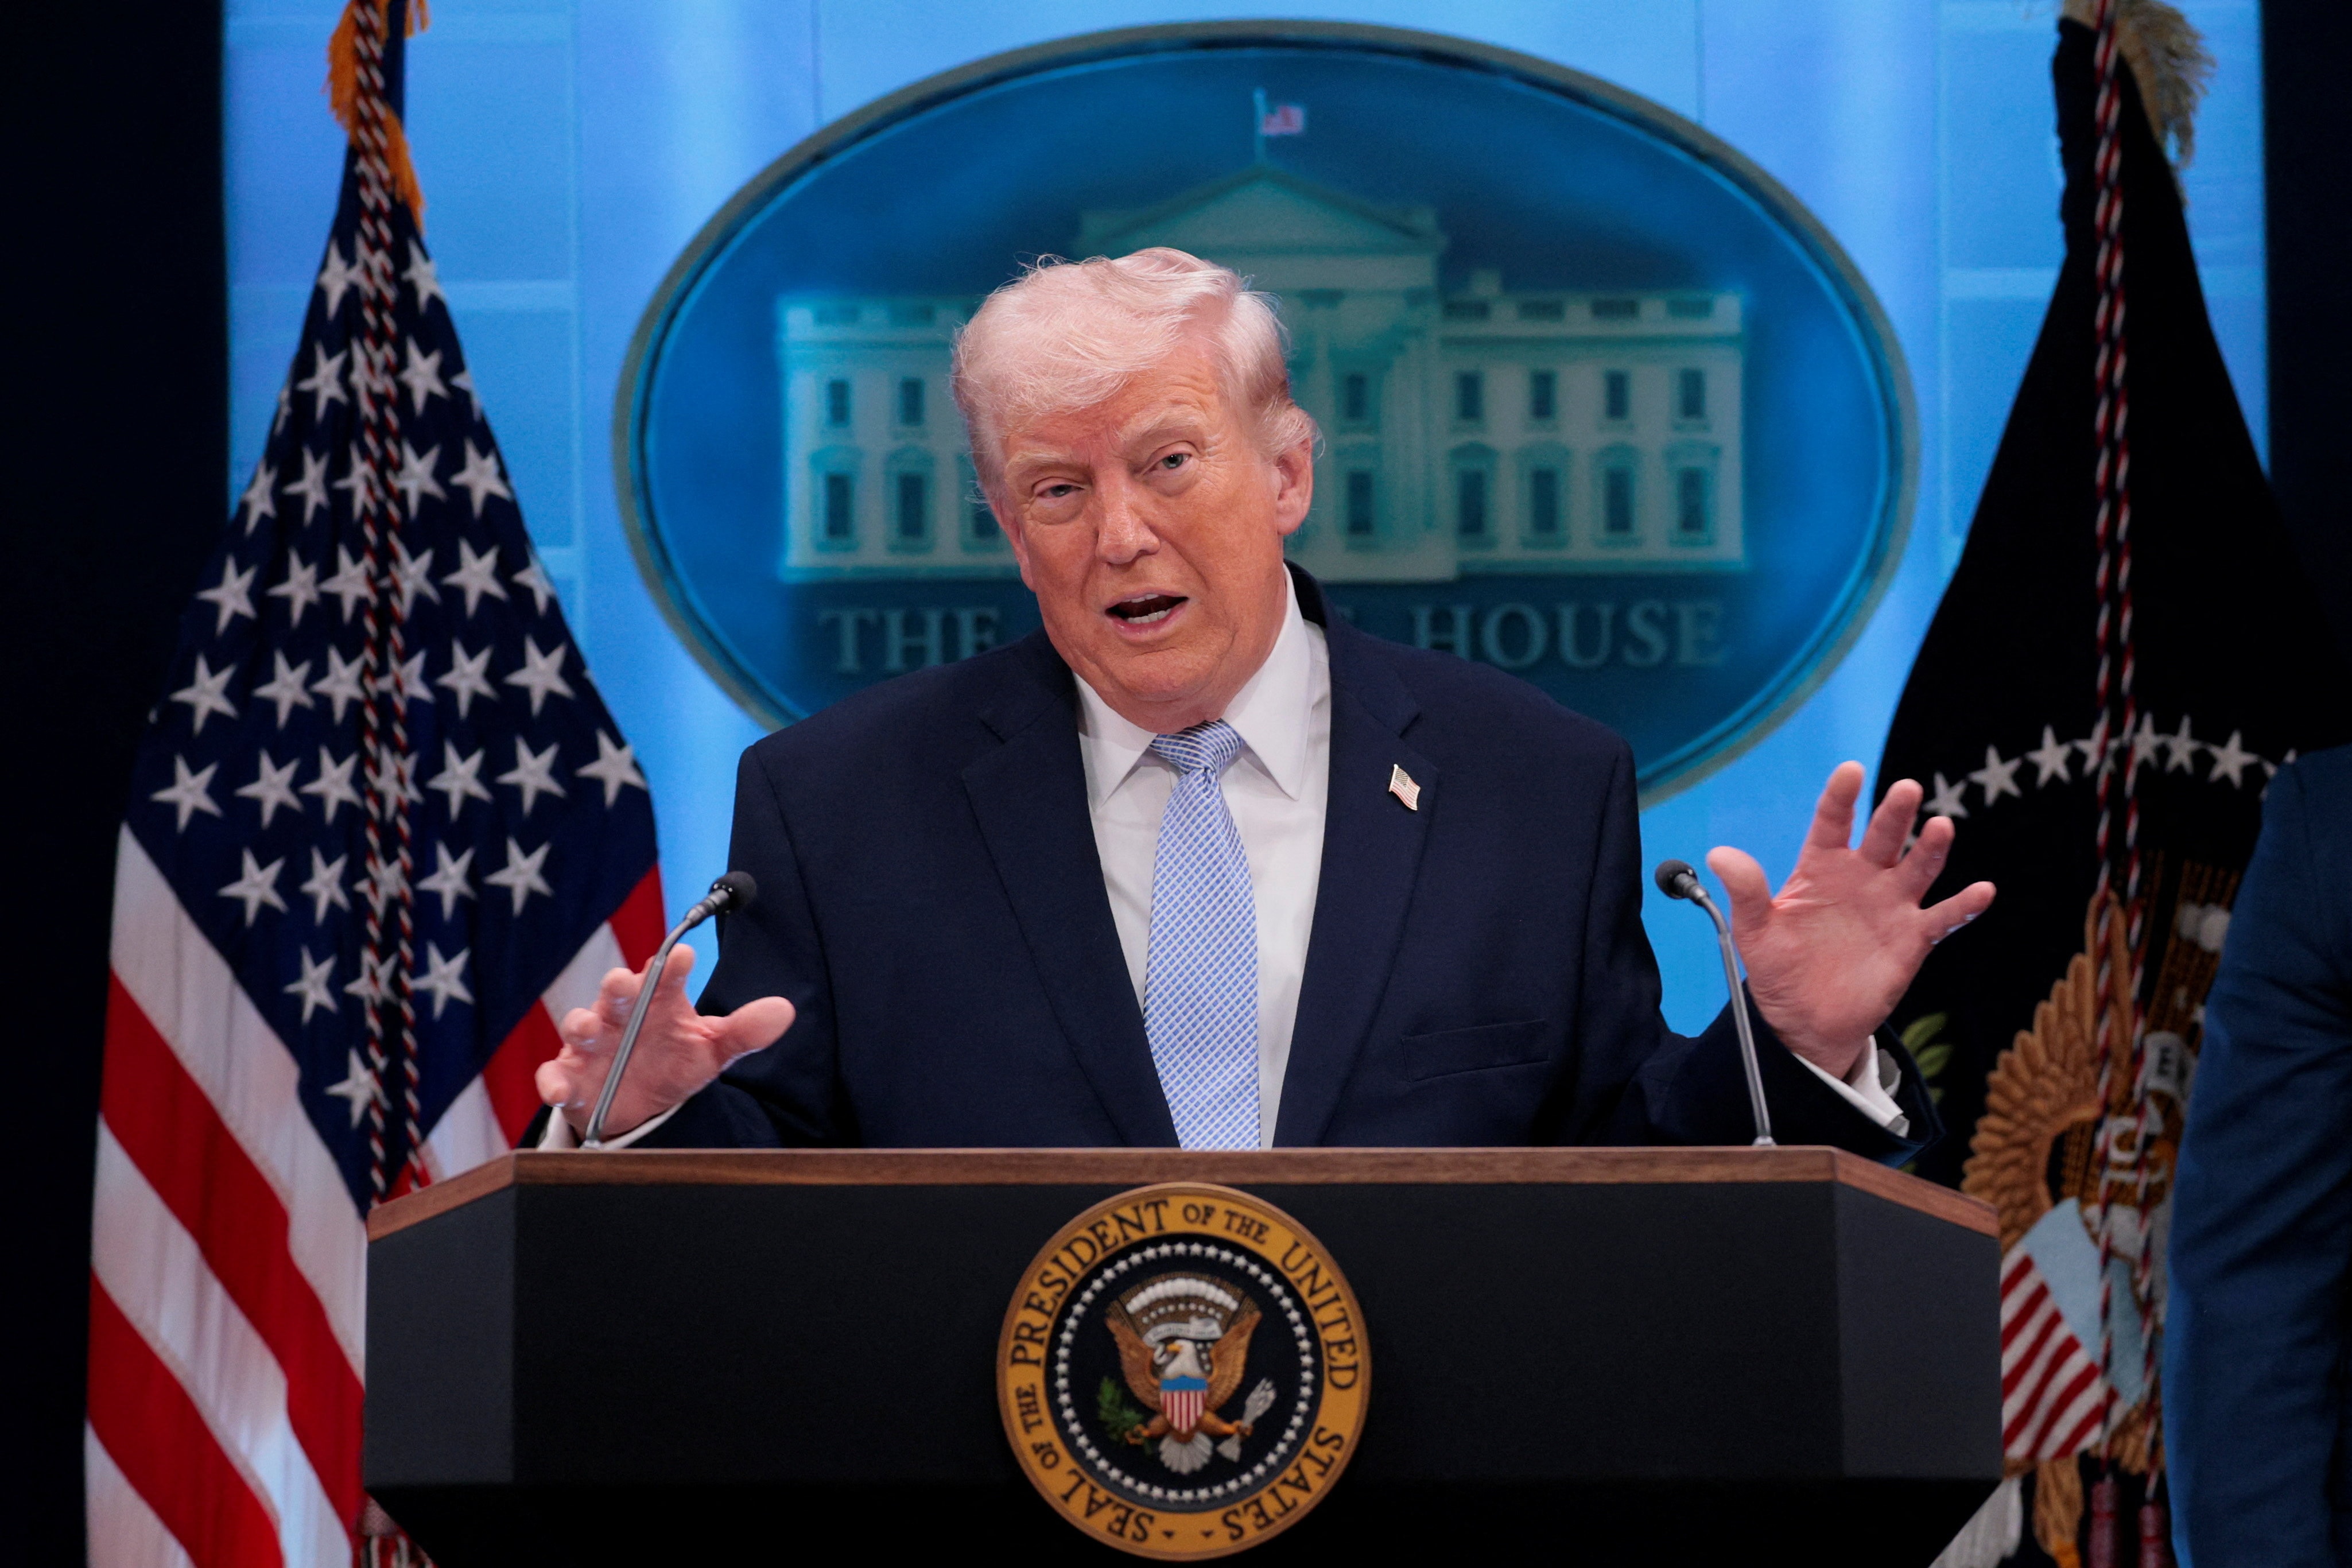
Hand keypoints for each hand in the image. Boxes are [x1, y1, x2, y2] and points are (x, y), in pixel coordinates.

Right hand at [534, 944, 795, 1137]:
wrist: (639, 1105)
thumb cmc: (673, 1062)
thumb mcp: (712, 1050)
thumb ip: (744, 1032)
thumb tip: (784, 1011)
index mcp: (657, 1002)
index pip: (666, 976)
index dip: (673, 966)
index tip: (685, 956)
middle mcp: (621, 1016)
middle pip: (617, 994)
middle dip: (619, 987)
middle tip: (623, 982)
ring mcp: (591, 1045)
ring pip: (580, 1027)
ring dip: (581, 1024)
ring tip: (588, 1027)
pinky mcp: (569, 1076)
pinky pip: (554, 1076)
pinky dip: (553, 1081)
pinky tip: (559, 1089)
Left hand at [1705, 762, 1994, 1079]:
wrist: (1805, 1019)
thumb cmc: (1779, 968)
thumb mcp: (1754, 931)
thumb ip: (1745, 891)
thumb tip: (1719, 854)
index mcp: (1822, 867)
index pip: (1832, 822)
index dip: (1841, 797)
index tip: (1850, 771)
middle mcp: (1862, 877)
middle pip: (1883, 837)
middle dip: (1894, 814)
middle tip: (1905, 789)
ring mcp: (1891, 905)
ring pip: (1918, 868)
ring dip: (1931, 849)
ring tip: (1940, 827)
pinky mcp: (1913, 938)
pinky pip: (1943, 918)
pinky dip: (1963, 905)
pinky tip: (1981, 891)